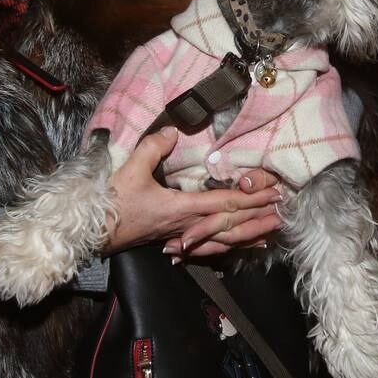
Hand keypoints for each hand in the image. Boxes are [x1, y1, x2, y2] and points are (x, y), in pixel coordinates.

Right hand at [104, 128, 282, 257]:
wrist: (93, 234)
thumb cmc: (112, 203)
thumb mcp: (130, 170)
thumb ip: (152, 148)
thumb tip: (171, 130)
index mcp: (182, 208)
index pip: (225, 202)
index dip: (251, 198)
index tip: (273, 193)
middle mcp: (187, 225)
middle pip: (231, 223)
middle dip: (258, 218)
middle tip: (284, 213)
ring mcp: (181, 236)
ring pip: (222, 239)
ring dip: (249, 235)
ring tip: (272, 233)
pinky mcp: (173, 241)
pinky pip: (208, 247)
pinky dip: (228, 246)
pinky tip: (238, 246)